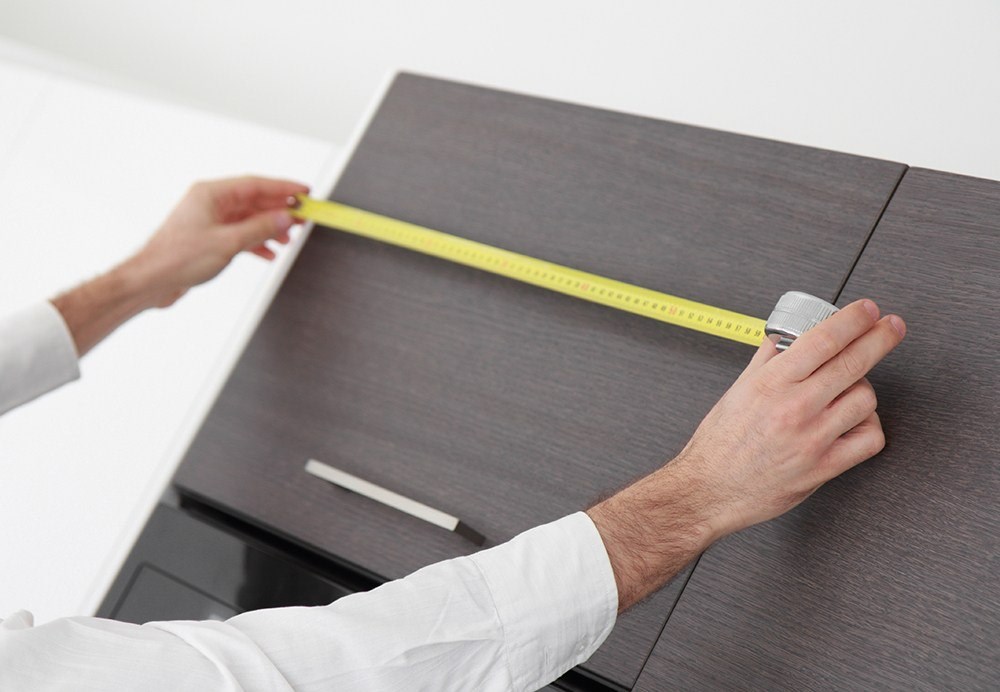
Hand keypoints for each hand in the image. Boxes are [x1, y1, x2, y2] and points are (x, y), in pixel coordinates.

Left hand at [128, 176, 308, 306]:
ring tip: (288, 238)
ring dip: (270, 228)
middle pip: (254, 201)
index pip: (256, 184)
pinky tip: (268, 253)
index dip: (283, 187)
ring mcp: (210, 221)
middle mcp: (211, 203)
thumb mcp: (227, 243)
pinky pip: (241, 234)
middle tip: (303, 216)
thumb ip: (260, 229)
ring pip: (249, 219)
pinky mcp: (210, 238)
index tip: (304, 191)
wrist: (151, 281)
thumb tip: (285, 218)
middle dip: (280, 210)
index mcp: (211, 194)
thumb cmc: (176, 258)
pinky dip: (257, 242)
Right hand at [675, 299, 904, 532]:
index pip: (823, 340)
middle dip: (880, 337)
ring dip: (864, 389)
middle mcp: (794, 407)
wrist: (709, 488)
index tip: (868, 310)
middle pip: (854, 362)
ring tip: (850, 389)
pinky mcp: (824, 467)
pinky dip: (869, 426)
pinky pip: (869, 439)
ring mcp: (812, 438)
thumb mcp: (736, 392)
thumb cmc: (719, 445)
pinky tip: (855, 421)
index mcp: (771, 383)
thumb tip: (783, 340)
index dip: (854, 320)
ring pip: (865, 399)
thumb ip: (764, 363)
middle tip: (891, 327)